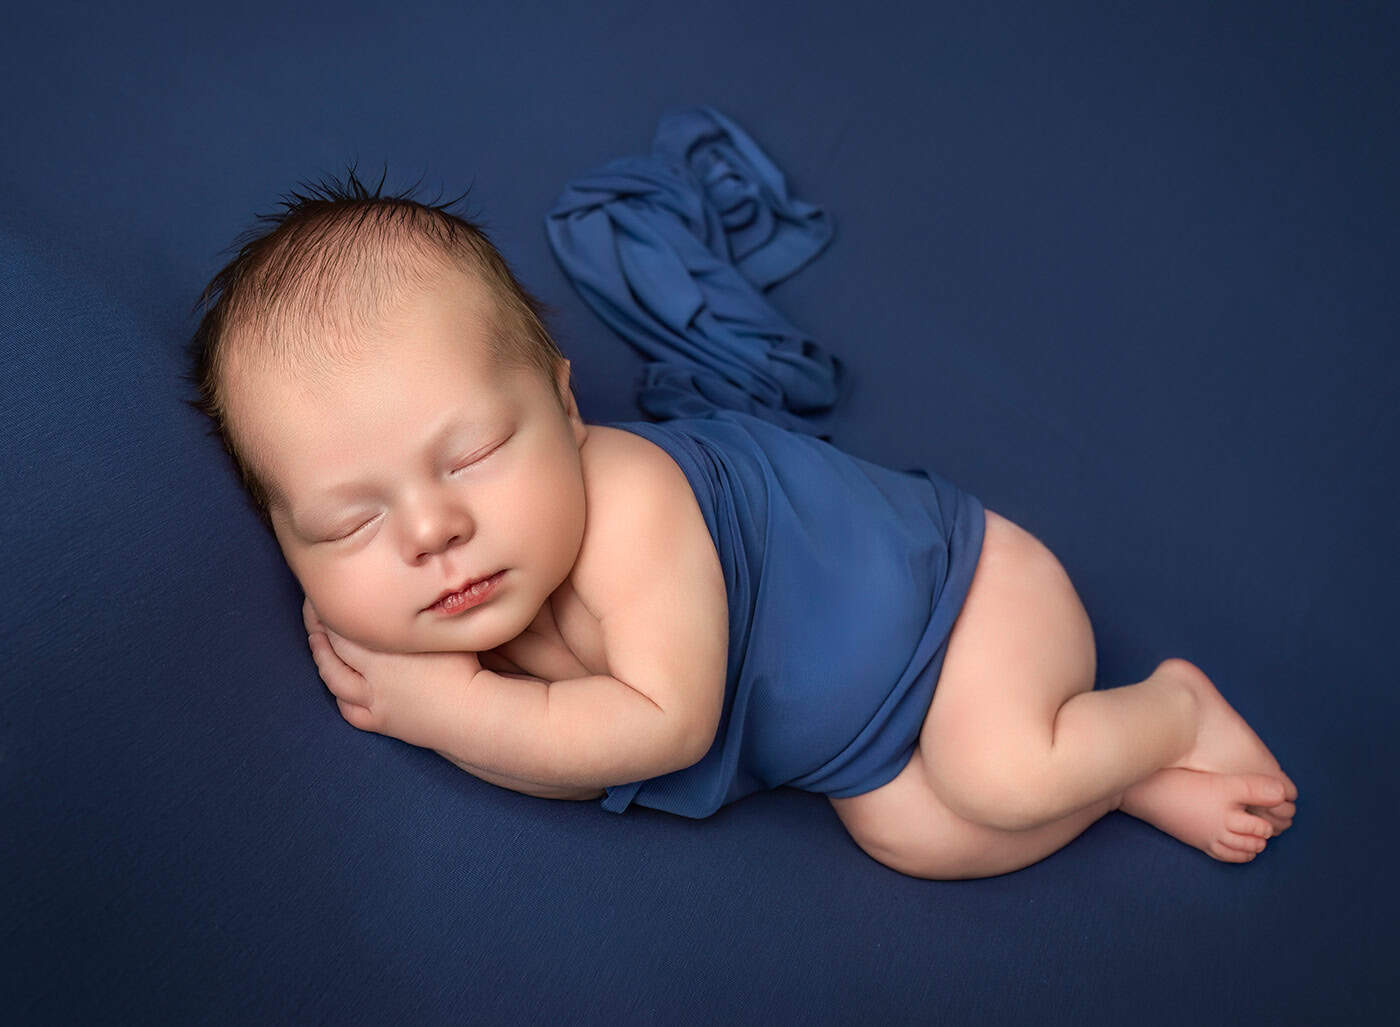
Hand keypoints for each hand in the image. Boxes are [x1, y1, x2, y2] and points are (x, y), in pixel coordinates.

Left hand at [303, 597, 480, 751]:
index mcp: (383, 646)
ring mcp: (374, 699)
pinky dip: (341, 699)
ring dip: (322, 659)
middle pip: (333, 647)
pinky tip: (339, 691)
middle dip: (317, 626)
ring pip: (334, 679)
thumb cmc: (466, 666)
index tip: (322, 589)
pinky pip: (350, 712)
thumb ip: (427, 610)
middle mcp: (371, 672)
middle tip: (311, 609)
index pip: (343, 622)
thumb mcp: (446, 628)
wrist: (471, 713)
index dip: (328, 605)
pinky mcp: (382, 722)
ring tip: (316, 643)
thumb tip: (424, 583)